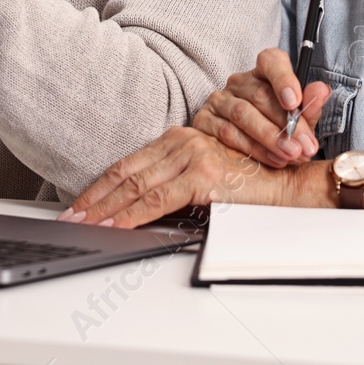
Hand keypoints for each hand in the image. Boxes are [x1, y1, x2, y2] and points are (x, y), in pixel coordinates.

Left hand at [61, 127, 309, 228]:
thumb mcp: (207, 178)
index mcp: (181, 138)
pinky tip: (114, 226)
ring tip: (84, 224)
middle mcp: (184, 141)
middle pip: (126, 173)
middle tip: (71, 217)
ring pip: (136, 187)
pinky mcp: (203, 177)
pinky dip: (131, 215)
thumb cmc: (255, 181)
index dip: (101, 185)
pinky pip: (157, 200)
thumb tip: (142, 200)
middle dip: (94, 198)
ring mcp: (193, 157)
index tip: (81, 203)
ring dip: (105, 208)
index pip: (130, 164)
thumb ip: (176, 183)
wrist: (293, 182)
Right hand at [192, 47, 331, 168]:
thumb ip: (310, 105)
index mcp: (264, 71)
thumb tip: (321, 90)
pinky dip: (252, 148)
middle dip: (286, 123)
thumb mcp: (299, 119)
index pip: (271, 61)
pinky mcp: (205, 120)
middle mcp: (239, 81)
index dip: (283, 79)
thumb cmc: (280, 129)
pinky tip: (273, 160)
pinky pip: (228, 133)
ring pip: (243, 115)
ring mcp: (219, 99)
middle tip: (305, 146)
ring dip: (270, 138)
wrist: (252, 152)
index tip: (295, 102)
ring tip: (291, 156)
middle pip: (260, 95)